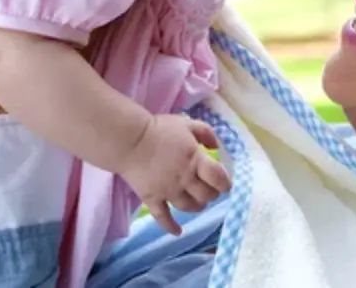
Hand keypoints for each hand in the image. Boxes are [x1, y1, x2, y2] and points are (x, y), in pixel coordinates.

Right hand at [120, 114, 230, 234]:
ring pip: (189, 207)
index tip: (225, 183)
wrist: (130, 140)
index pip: (218, 178)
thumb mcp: (187, 123)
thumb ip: (205, 133)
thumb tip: (217, 146)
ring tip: (199, 204)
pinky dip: (171, 227)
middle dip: (212, 194)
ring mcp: (168, 191)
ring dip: (198, 207)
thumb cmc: (159, 129)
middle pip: (206, 195)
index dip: (225, 183)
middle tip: (211, 190)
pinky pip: (163, 217)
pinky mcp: (152, 199)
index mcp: (195, 160)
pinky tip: (178, 231)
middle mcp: (184, 179)